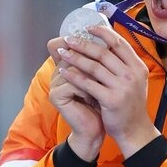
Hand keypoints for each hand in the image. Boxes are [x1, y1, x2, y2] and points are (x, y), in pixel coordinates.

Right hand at [47, 36, 103, 161]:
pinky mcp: (56, 95)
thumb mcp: (104, 79)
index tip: (101, 38)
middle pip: (74, 52)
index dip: (84, 39)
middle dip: (93, 57)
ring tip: (104, 86)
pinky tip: (95, 98)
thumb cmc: (102, 103)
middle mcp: (59, 70)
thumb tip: (111, 37)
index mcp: (69, 65)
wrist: (96, 129)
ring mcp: (55, 82)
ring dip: (93, 76)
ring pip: (76, 67)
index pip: (69, 43)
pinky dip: (88, 89)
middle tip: (110, 62)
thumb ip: (102, 61)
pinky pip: (74, 83)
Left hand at [58, 25, 159, 157]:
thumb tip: (105, 44)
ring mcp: (122, 87)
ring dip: (76, 58)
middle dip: (83, 44)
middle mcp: (132, 74)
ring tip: (63, 53)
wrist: (134, 129)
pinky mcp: (111, 99)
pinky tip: (64, 72)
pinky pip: (88, 84)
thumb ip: (123, 63)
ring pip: (94, 67)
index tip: (88, 27)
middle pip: (104, 53)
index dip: (102, 32)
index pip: (119, 43)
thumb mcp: (134, 80)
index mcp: (138, 66)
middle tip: (69, 39)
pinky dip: (75, 76)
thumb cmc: (130, 104)